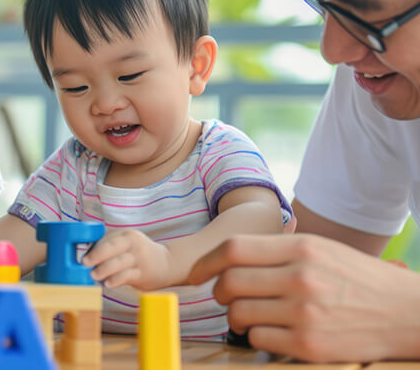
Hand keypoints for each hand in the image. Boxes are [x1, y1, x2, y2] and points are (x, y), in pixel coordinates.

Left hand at [81, 229, 174, 289]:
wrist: (167, 264)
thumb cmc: (138, 254)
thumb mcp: (127, 244)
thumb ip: (110, 247)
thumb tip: (86, 257)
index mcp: (127, 235)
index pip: (107, 239)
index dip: (94, 248)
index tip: (82, 257)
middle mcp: (133, 244)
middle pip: (112, 247)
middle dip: (97, 255)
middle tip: (85, 263)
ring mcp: (139, 259)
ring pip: (118, 263)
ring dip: (104, 269)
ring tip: (94, 276)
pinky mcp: (143, 274)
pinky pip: (126, 277)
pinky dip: (115, 280)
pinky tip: (108, 284)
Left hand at [187, 233, 419, 362]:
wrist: (405, 312)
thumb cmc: (356, 278)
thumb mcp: (320, 249)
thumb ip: (276, 250)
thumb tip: (226, 258)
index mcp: (301, 247)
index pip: (233, 249)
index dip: (205, 262)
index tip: (195, 273)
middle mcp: (301, 277)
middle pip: (229, 282)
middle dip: (218, 292)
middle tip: (225, 297)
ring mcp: (305, 312)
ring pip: (239, 313)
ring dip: (234, 317)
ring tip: (246, 316)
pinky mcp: (309, 345)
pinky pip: (258, 339)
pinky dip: (255, 337)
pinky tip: (269, 332)